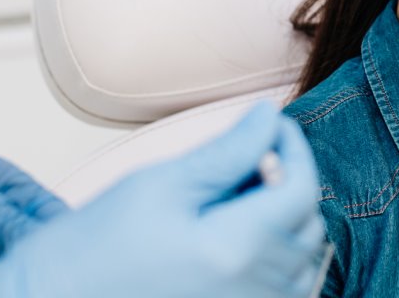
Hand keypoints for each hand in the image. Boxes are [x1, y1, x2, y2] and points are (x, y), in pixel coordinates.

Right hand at [0, 102, 326, 297]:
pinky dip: (277, 260)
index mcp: (237, 249)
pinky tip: (238, 241)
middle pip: (308, 224)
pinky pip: (285, 292)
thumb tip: (268, 117)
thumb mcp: (157, 185)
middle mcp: (255, 290)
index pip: (303, 188)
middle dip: (288, 180)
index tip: (270, 124)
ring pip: (303, 261)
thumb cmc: (89, 250)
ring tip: (234, 201)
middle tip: (242, 159)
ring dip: (284, 222)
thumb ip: (226, 152)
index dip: (294, 146)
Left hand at [0, 128, 66, 292]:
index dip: (63, 243)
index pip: (51, 221)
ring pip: (1, 281)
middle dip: (35, 273)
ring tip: (11, 290)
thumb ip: (4, 221)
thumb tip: (42, 250)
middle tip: (39, 284)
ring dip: (6, 287)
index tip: (71, 266)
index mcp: (9, 192)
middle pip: (28, 257)